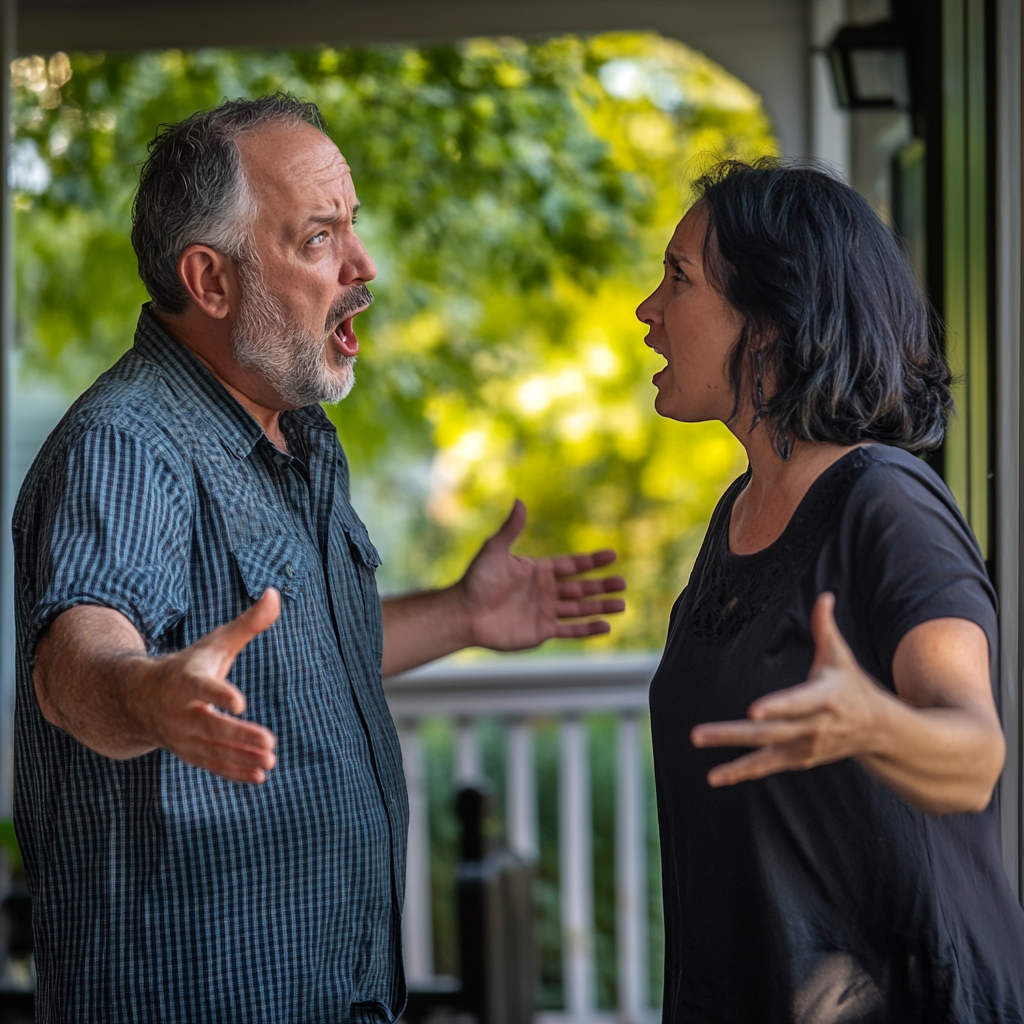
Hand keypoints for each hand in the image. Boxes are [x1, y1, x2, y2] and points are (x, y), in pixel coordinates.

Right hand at [139, 589, 280, 783]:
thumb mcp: (215, 642)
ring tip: (271, 761)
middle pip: (211, 726)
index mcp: (186, 680)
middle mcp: (181, 711)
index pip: (203, 687)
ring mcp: (183, 736)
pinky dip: (234, 771)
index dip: (220, 694)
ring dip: (242, 757)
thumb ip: (248, 623)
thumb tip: (276, 593)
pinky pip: (212, 765)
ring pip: (213, 750)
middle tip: (270, 741)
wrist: (140, 699)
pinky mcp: (189, 752)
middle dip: (239, 735)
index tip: (240, 702)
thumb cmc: (189, 666)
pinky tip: (260, 775)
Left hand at [456, 499, 625, 649]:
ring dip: (600, 606)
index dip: (592, 561)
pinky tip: (605, 627)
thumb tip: (520, 501)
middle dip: (602, 586)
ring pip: (580, 609)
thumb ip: (511, 528)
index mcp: (538, 570)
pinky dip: (588, 629)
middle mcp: (545, 590)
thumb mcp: (494, 550)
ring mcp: (545, 611)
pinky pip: (570, 630)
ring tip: (622, 605)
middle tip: (623, 583)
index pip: (572, 565)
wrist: (464, 613)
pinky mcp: (541, 631)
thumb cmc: (477, 581)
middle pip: (581, 587)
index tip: (612, 555)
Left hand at [691, 592, 884, 786]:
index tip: (754, 710)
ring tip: (698, 743)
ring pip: (763, 752)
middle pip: (769, 732)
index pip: (797, 704)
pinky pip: (766, 767)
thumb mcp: (841, 657)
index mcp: (824, 698)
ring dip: (730, 755)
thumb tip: (825, 595)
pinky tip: (715, 777)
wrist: (878, 730)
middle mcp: (813, 727)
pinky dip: (741, 773)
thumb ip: (826, 628)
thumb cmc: (853, 686)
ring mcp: (804, 747)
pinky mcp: (798, 760)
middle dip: (733, 733)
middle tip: (698, 734)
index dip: (777, 707)